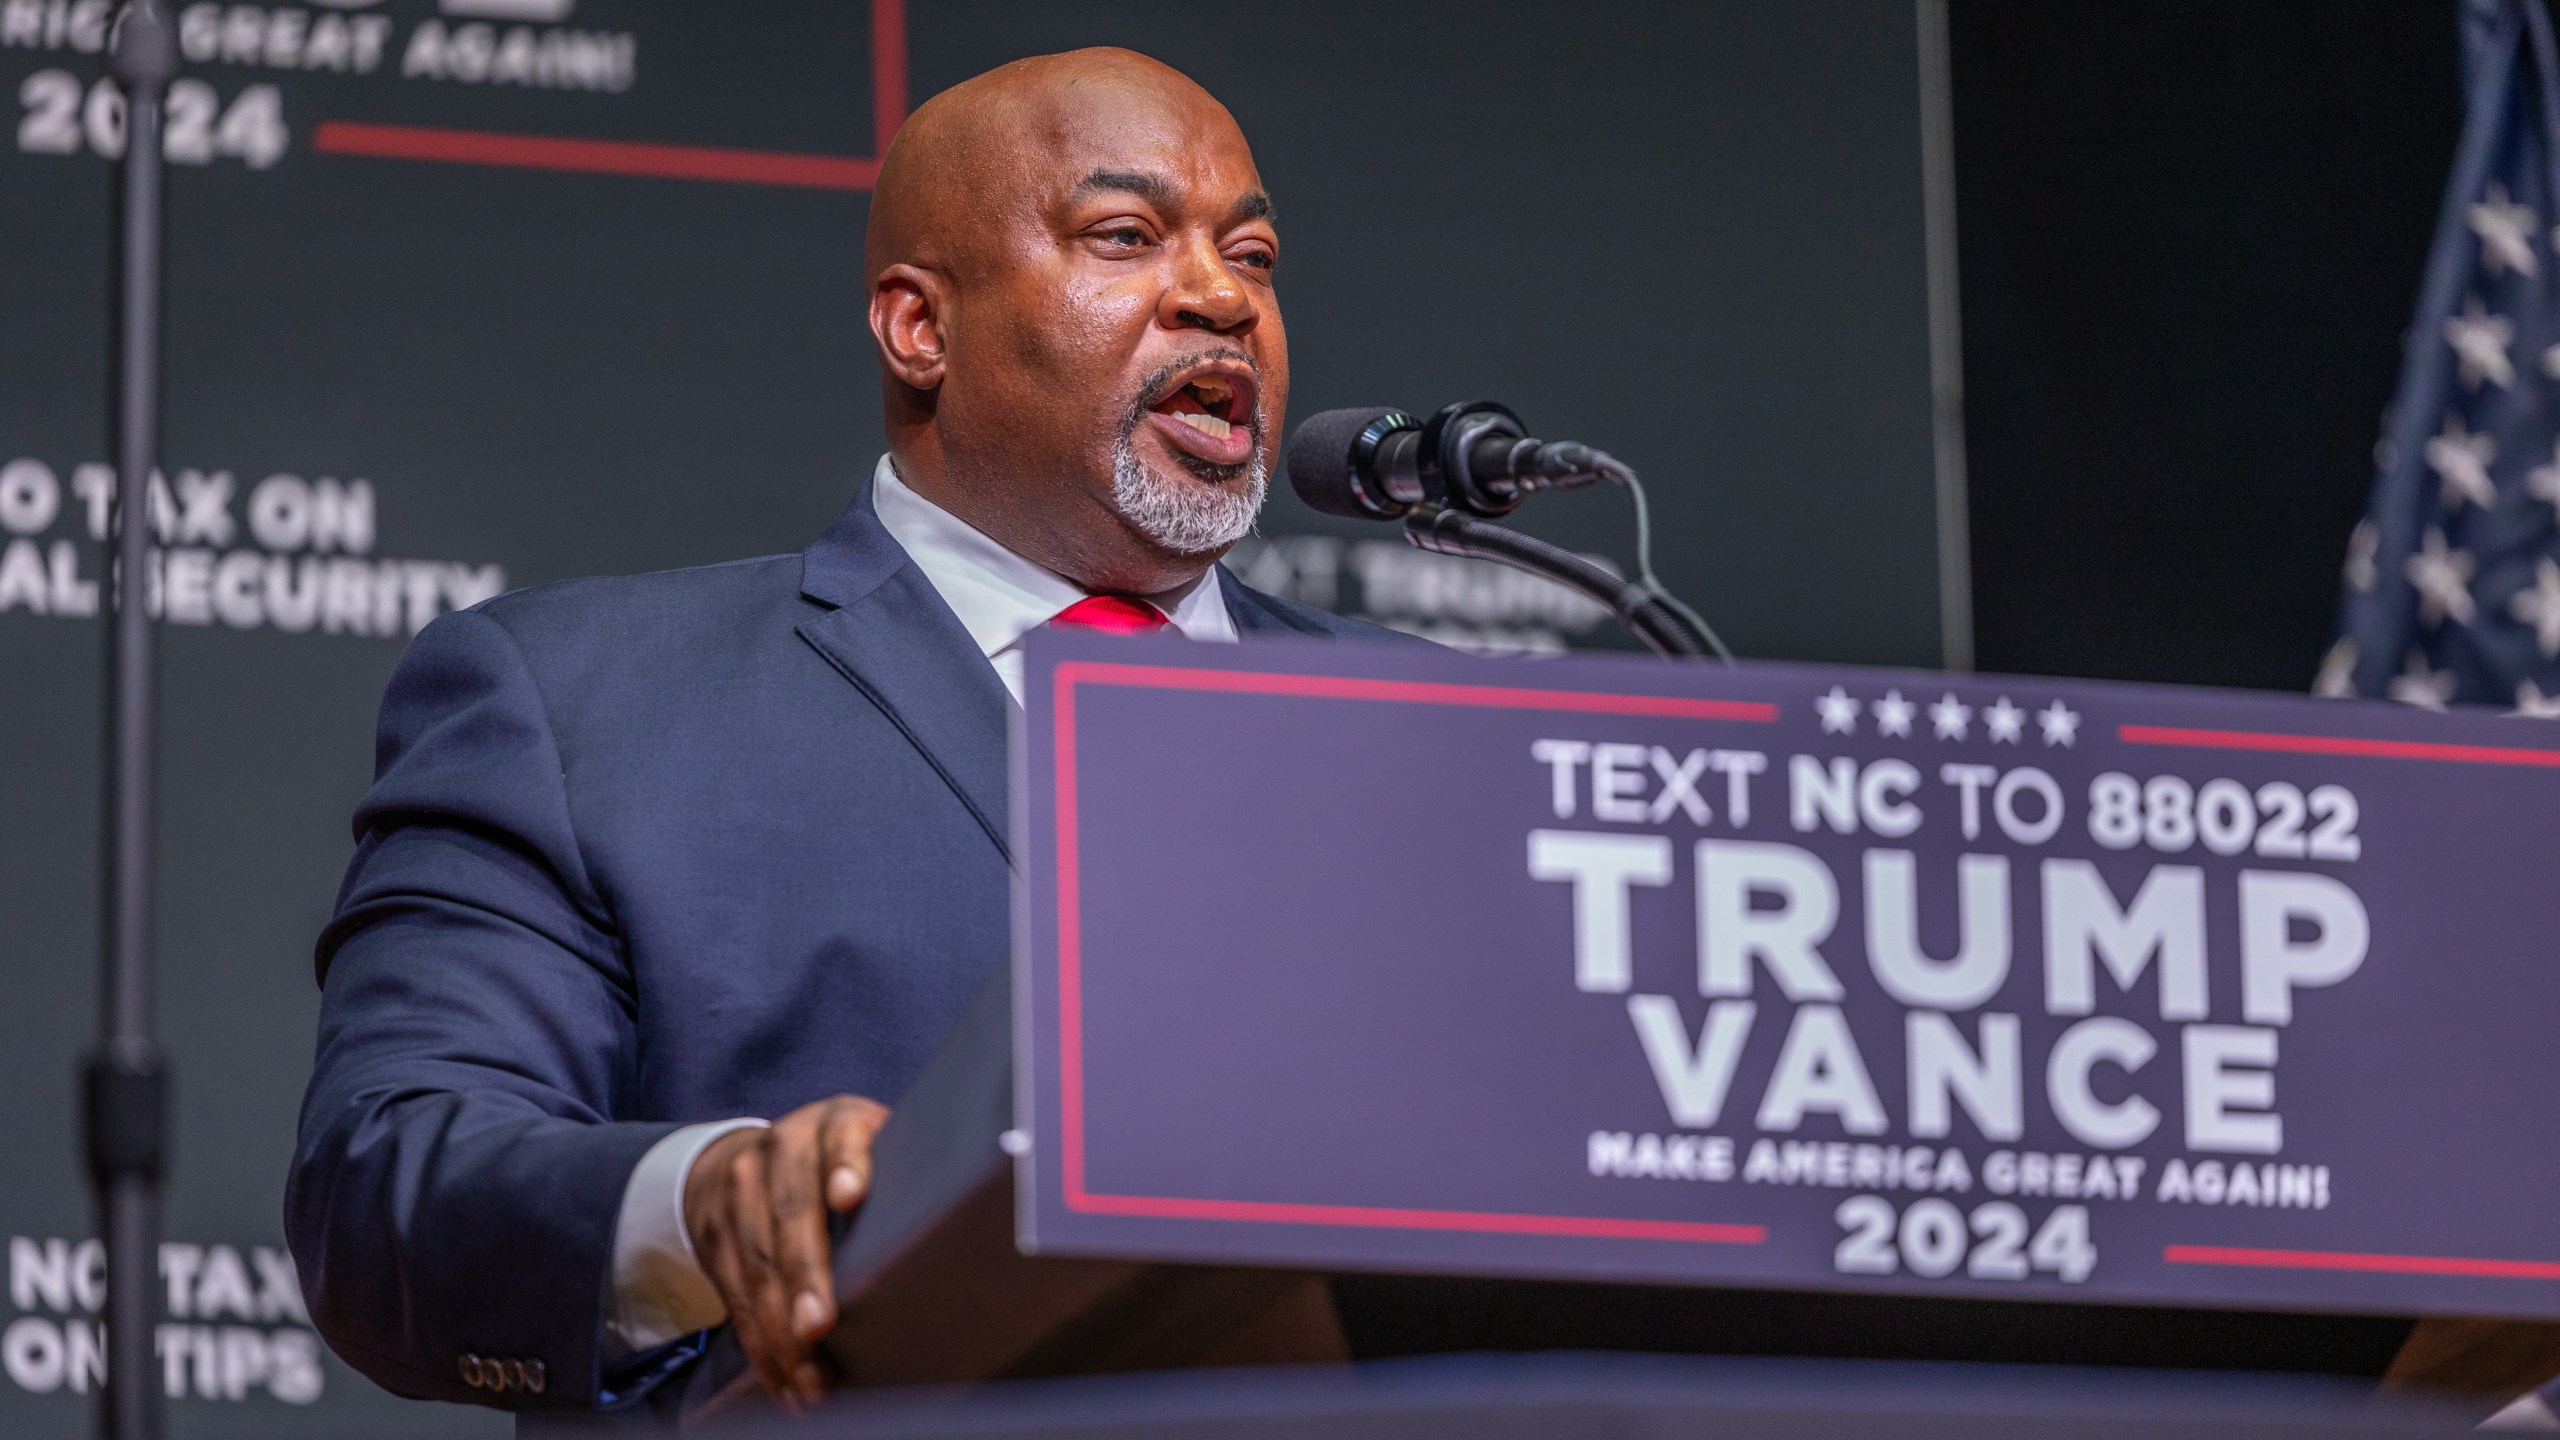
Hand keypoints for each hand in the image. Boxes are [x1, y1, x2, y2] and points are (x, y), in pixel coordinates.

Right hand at [683, 1094, 889, 1410]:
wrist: (745, 1158)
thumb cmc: (838, 1158)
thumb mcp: (869, 1142)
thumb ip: (904, 1165)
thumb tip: (974, 1210)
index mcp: (833, 1123)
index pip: (841, 1137)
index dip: (846, 1163)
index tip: (850, 1196)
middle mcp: (779, 1152)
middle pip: (791, 1214)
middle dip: (804, 1275)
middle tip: (821, 1325)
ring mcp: (738, 1195)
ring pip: (759, 1267)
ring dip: (782, 1330)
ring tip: (811, 1378)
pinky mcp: (716, 1241)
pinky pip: (737, 1299)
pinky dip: (762, 1347)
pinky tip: (786, 1382)